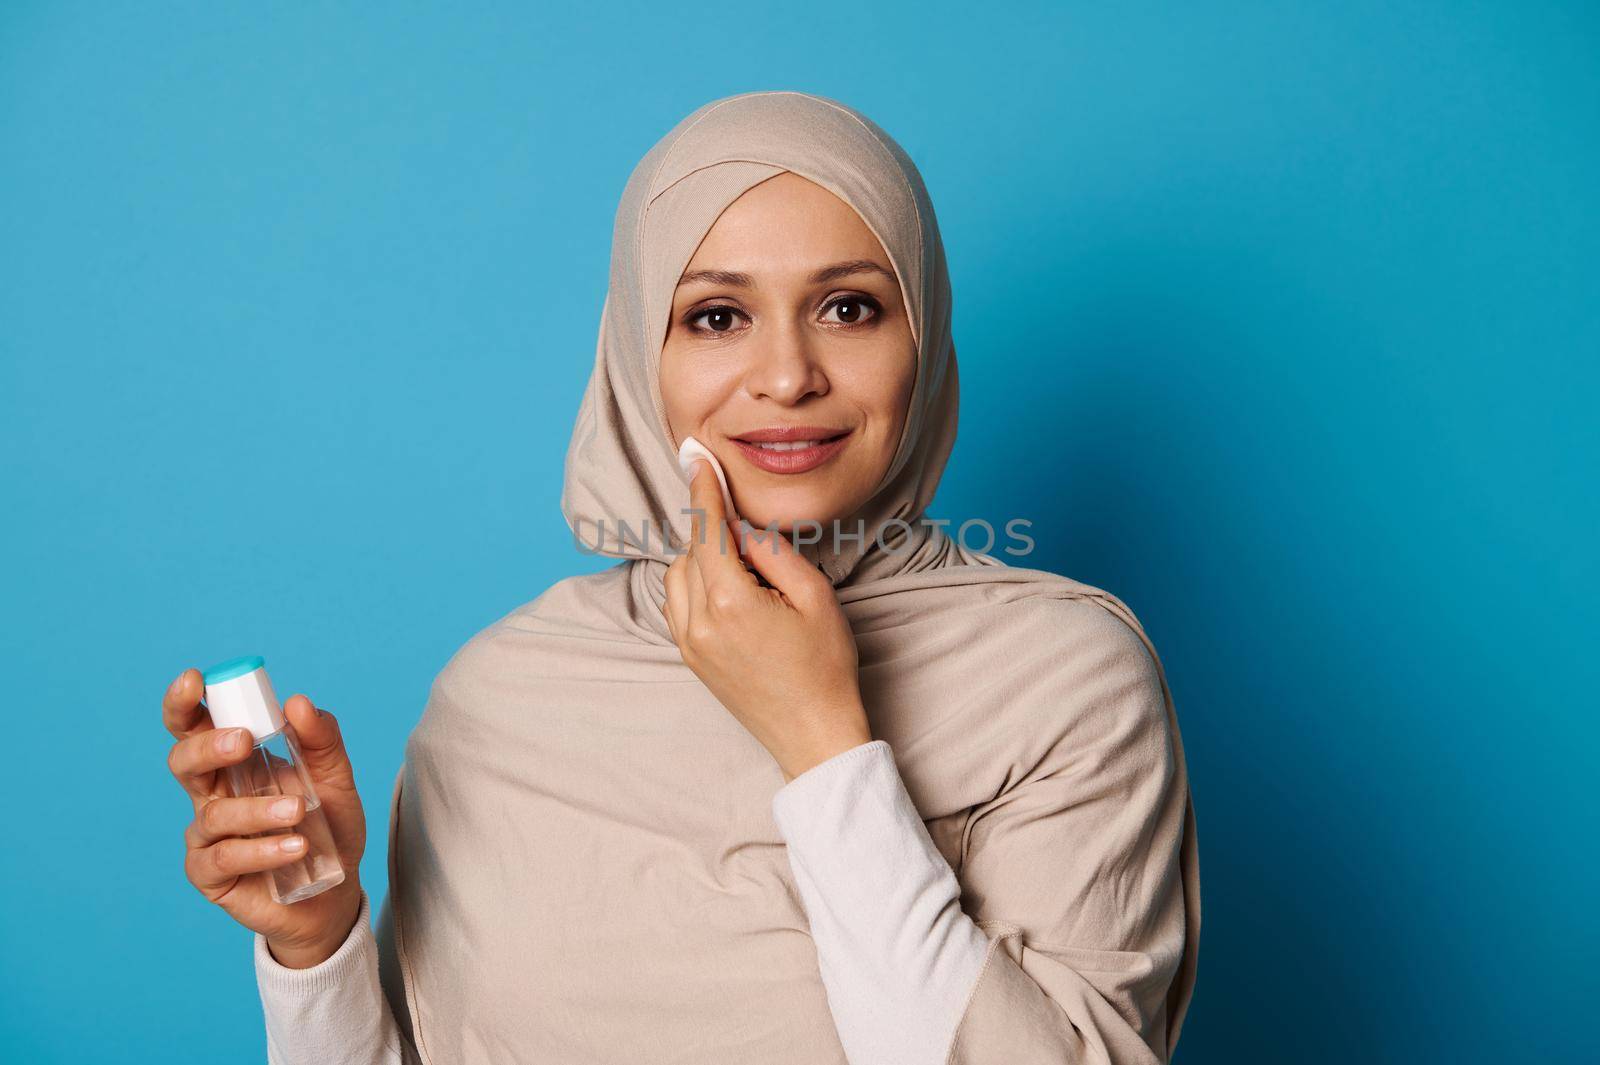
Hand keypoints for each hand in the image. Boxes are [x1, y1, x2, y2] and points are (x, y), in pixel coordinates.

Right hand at [163, 668, 366, 968]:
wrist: (336, 891)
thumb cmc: (328, 827)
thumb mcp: (336, 778)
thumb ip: (322, 739)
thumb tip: (298, 702)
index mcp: (233, 762)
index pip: (196, 726)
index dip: (185, 702)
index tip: (194, 679)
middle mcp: (212, 795)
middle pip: (183, 761)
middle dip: (208, 747)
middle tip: (244, 742)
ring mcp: (207, 836)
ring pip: (212, 814)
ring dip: (257, 810)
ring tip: (299, 811)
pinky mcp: (210, 875)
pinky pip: (224, 857)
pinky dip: (262, 849)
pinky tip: (294, 847)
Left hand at [664, 459, 872, 781]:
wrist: (815, 735)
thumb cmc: (826, 667)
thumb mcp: (816, 596)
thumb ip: (773, 551)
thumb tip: (741, 527)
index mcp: (731, 602)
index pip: (708, 530)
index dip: (703, 488)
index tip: (696, 455)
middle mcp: (698, 622)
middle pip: (691, 550)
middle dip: (717, 535)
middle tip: (760, 549)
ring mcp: (689, 644)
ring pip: (678, 576)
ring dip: (705, 562)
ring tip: (753, 581)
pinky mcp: (690, 658)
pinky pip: (679, 604)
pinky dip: (698, 587)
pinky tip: (735, 598)